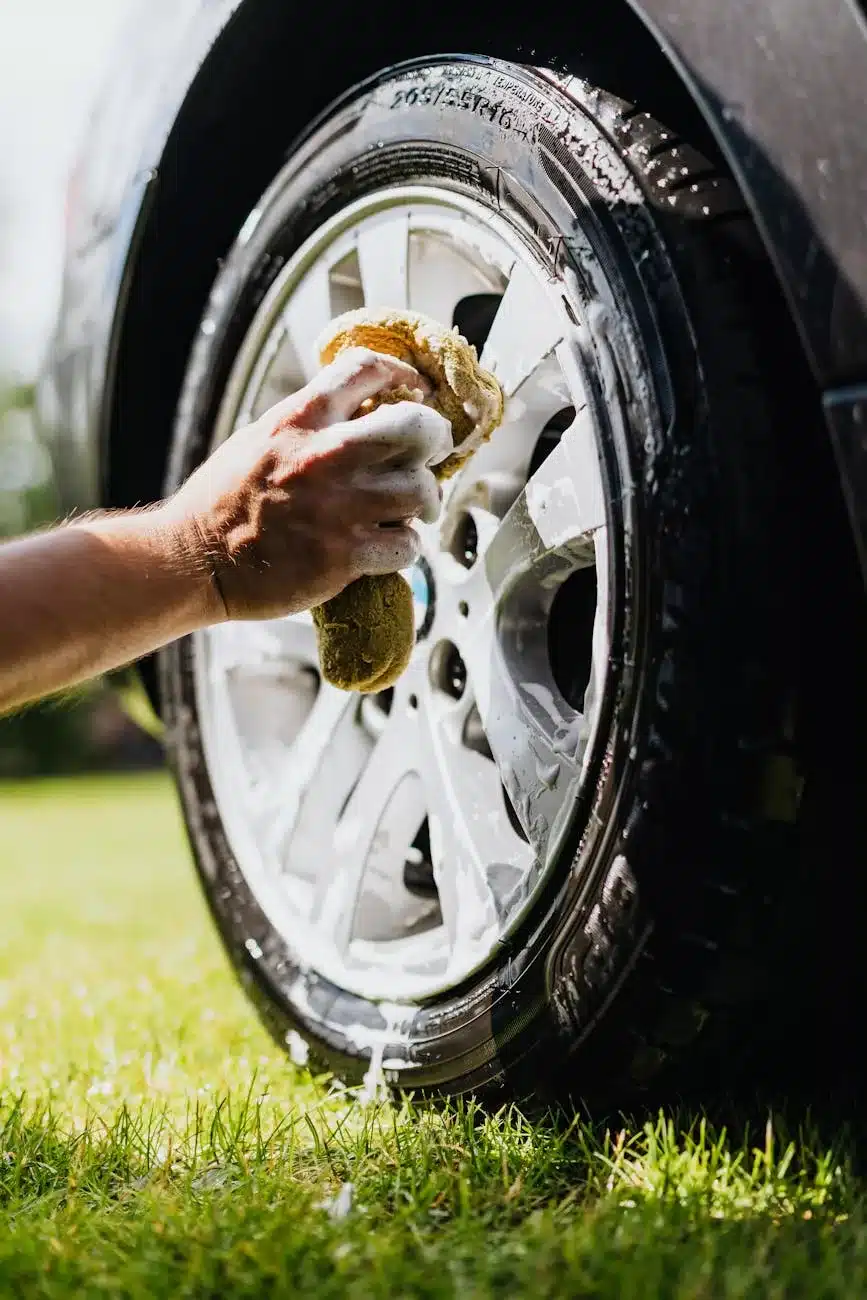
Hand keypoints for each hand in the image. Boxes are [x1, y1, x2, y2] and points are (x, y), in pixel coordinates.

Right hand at [161, 348, 452, 620]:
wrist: (195, 561)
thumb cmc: (224, 502)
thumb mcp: (260, 438)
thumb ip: (310, 422)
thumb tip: (362, 408)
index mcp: (299, 420)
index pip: (366, 369)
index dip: (402, 374)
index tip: (416, 389)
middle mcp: (322, 457)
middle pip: (416, 426)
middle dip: (434, 439)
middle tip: (430, 457)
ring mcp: (337, 508)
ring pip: (421, 490)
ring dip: (424, 502)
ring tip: (410, 511)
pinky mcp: (343, 556)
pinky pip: (406, 545)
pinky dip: (404, 548)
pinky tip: (387, 547)